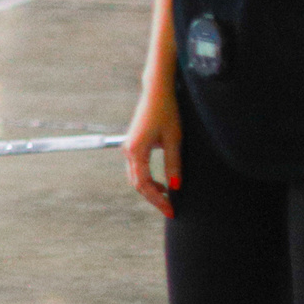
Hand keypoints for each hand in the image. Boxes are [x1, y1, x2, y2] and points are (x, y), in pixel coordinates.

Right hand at [124, 82, 183, 218]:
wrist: (156, 92)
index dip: (158, 200)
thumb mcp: (174, 139)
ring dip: (150, 189)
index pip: (145, 184)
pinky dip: (147, 180)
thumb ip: (173, 164)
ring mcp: (128, 148)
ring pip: (136, 177)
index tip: (171, 211)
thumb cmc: (167, 113)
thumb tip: (175, 187)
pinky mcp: (132, 145)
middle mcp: (128, 151)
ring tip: (167, 198)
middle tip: (170, 209)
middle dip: (153, 198)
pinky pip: (137, 169)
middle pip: (137, 184)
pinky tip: (162, 183)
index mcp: (136, 151)